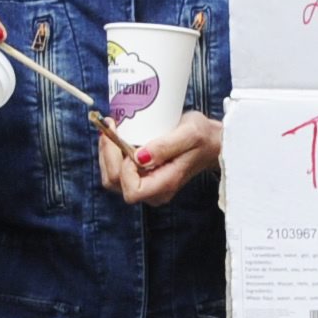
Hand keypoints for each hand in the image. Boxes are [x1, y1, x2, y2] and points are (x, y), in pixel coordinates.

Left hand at [106, 110, 221, 207]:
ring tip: (113, 128)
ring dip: (107, 153)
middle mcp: (153, 192)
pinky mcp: (140, 177)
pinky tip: (116, 135)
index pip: (132, 190)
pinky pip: (116, 171)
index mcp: (165, 185)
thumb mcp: (190, 134)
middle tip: (112, 125)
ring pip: (111, 178)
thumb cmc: (203, 137)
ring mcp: (145, 186)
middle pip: (115, 183)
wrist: (210, 142)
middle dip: (108, 154)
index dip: (124, 169)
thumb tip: (138, 158)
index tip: (128, 142)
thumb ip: (166, 146)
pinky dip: (111, 153)